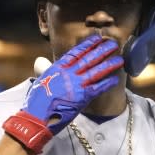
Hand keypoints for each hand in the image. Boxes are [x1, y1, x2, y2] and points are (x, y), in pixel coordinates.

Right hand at [2, 35, 122, 152]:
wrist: (36, 117)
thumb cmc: (35, 101)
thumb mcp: (39, 80)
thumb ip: (44, 69)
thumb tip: (41, 61)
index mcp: (58, 68)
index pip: (76, 52)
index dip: (88, 45)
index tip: (97, 38)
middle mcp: (69, 74)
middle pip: (89, 59)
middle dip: (102, 50)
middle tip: (113, 44)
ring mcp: (76, 85)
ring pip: (96, 72)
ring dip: (109, 65)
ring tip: (120, 59)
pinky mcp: (82, 98)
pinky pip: (98, 89)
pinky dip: (107, 84)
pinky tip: (115, 79)